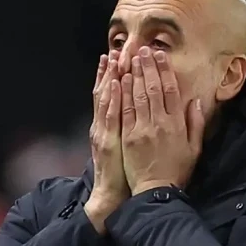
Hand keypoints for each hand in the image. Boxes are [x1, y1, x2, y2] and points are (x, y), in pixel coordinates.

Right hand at [85, 51, 128, 233]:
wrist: (114, 197)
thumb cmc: (127, 174)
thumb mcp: (127, 149)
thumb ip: (132, 130)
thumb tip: (141, 113)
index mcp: (114, 127)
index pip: (116, 96)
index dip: (118, 76)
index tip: (122, 57)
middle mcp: (105, 126)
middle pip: (109, 92)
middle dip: (113, 70)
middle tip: (117, 49)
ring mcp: (105, 132)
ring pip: (106, 99)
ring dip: (110, 77)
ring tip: (113, 57)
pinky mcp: (107, 141)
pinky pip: (110, 116)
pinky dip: (111, 98)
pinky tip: (114, 83)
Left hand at [121, 46, 204, 194]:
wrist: (156, 192)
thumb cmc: (177, 172)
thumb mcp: (194, 149)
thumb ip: (195, 124)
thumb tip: (195, 101)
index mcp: (176, 124)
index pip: (170, 90)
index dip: (165, 71)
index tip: (160, 55)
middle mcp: (159, 123)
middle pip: (152, 88)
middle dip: (147, 66)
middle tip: (142, 49)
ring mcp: (142, 129)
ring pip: (137, 96)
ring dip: (134, 75)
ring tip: (131, 58)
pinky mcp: (128, 137)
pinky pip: (125, 110)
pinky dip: (123, 94)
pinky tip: (120, 80)